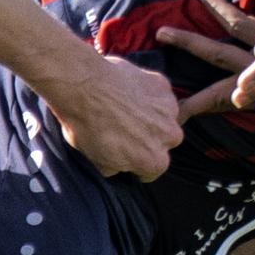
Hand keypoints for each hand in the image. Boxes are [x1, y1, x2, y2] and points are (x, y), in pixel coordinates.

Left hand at [42, 50, 185, 180]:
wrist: (83, 88)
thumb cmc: (87, 127)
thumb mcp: (97, 161)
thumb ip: (116, 167)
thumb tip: (118, 164)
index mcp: (155, 161)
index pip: (153, 169)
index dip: (138, 163)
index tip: (127, 155)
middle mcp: (170, 136)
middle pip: (164, 142)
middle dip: (150, 137)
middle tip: (125, 128)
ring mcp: (169, 109)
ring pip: (165, 117)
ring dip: (152, 115)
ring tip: (126, 109)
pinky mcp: (163, 84)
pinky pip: (159, 93)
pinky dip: (148, 93)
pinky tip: (128, 91)